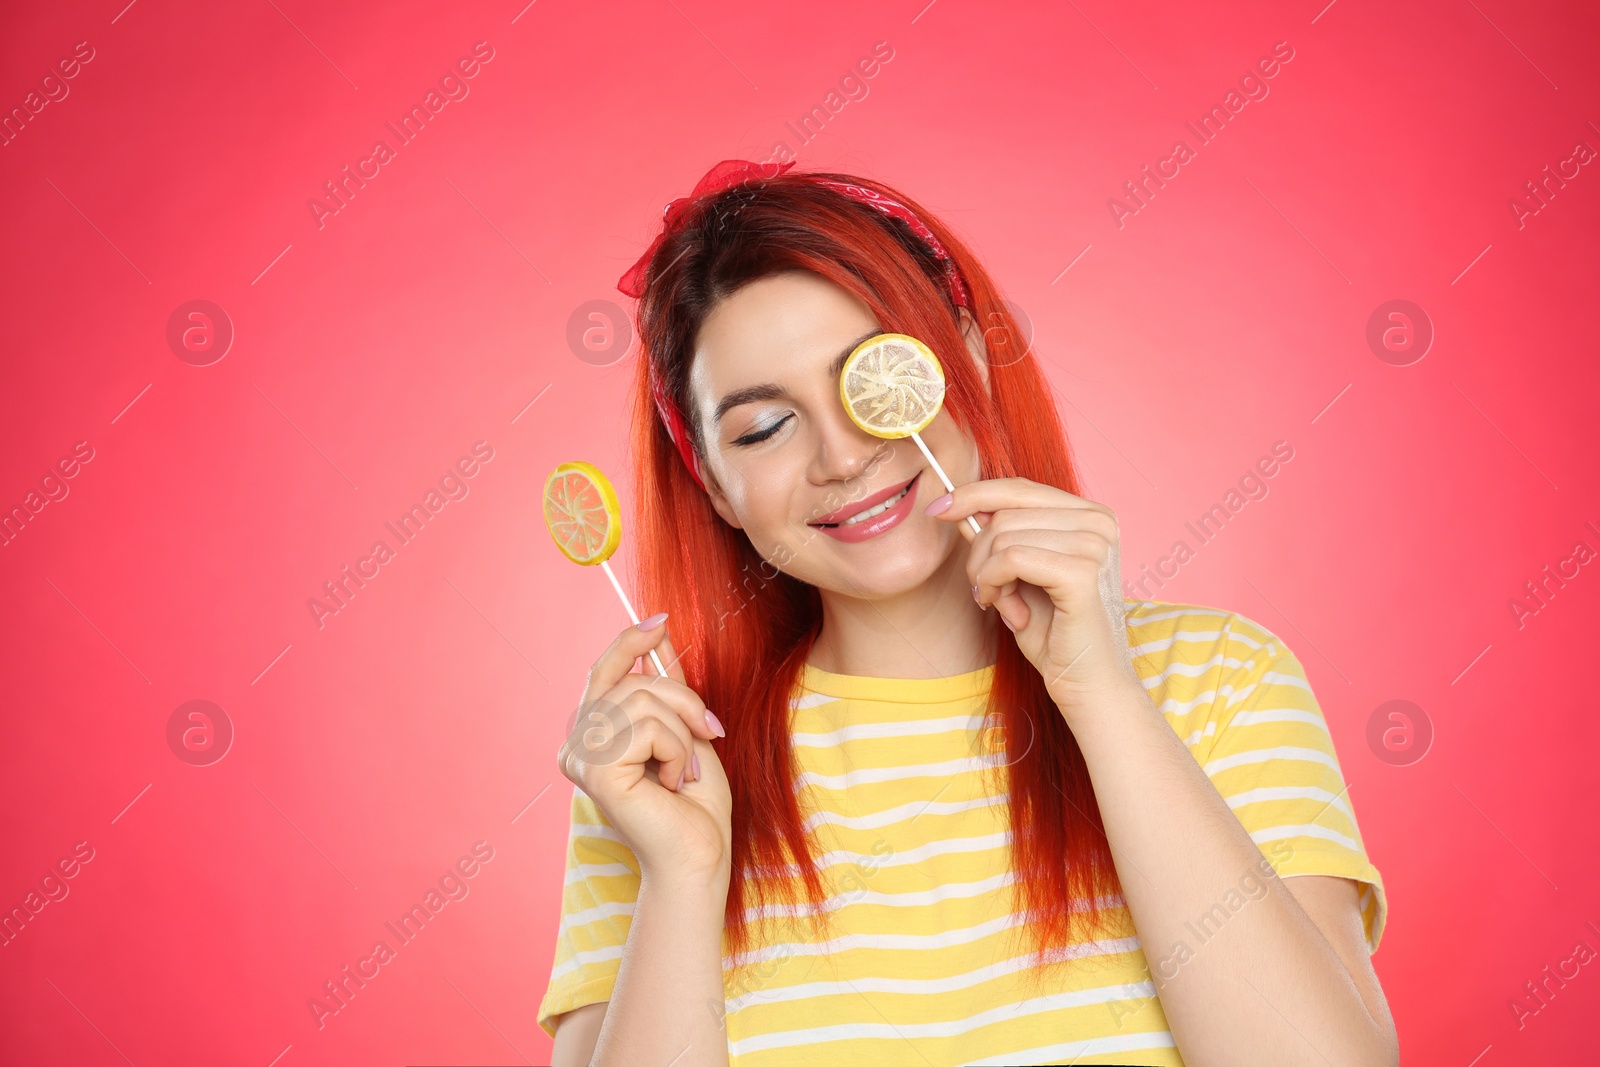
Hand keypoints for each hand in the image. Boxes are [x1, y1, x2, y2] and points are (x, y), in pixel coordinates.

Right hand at [557, 618, 732, 886]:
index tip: (661, 619)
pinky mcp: (596, 771)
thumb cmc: (694, 803)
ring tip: (687, 768)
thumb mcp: (683, 728)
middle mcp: (575, 745)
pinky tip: (676, 782)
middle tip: (709, 732)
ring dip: (683, 731)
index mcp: (591, 735)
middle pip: (631, 680)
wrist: (699, 856)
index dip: (629, 641)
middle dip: (682, 699)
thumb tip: (658, 630)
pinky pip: (649, 728)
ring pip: (643, 700)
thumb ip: (665, 684)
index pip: (603, 671)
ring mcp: (581, 758)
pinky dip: (678, 750)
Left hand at [927, 477, 1142, 718]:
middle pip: (1005, 513)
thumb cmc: (1055, 633)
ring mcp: (1094, 545)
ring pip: (1003, 536)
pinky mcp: (1082, 572)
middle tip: (987, 593)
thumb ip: (1000, 537)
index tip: (937, 509)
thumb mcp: (1020, 574)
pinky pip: (1010, 559)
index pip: (1020, 488)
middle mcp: (1099, 522)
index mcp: (1091, 515)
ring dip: (987, 575)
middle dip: (979, 554)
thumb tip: (959, 506)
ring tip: (1003, 605)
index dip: (973, 494)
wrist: (1088, 683)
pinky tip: (1006, 610)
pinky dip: (993, 583)